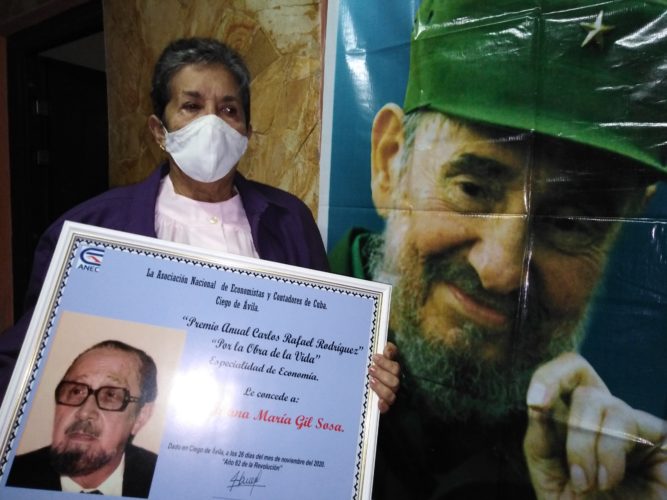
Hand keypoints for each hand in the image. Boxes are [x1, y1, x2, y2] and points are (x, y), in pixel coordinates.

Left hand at [369, 342, 400, 413]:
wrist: (352, 391)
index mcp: (390, 372)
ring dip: (382, 387)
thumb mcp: (368, 360)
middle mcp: (391, 383)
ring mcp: (388, 395)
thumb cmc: (363, 371)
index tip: (374, 357)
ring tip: (370, 381)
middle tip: (370, 369)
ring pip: (392, 394)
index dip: (386, 362)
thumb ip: (382, 353)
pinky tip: (379, 402)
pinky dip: (384, 405)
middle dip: (382, 373)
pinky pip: (387, 408)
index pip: (394, 366)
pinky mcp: (382, 407)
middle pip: (394, 380)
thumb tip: (387, 347)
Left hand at [523, 352, 666, 498]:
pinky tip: (609, 481)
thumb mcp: (549, 475)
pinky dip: (610, 453)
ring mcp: (637, 426)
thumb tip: (536, 404)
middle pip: (584, 389)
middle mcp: (608, 417)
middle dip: (573, 433)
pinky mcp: (660, 438)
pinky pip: (628, 421)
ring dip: (589, 448)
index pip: (569, 370)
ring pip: (605, 404)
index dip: (549, 376)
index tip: (536, 403)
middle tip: (577, 477)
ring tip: (593, 485)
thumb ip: (540, 439)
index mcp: (578, 417)